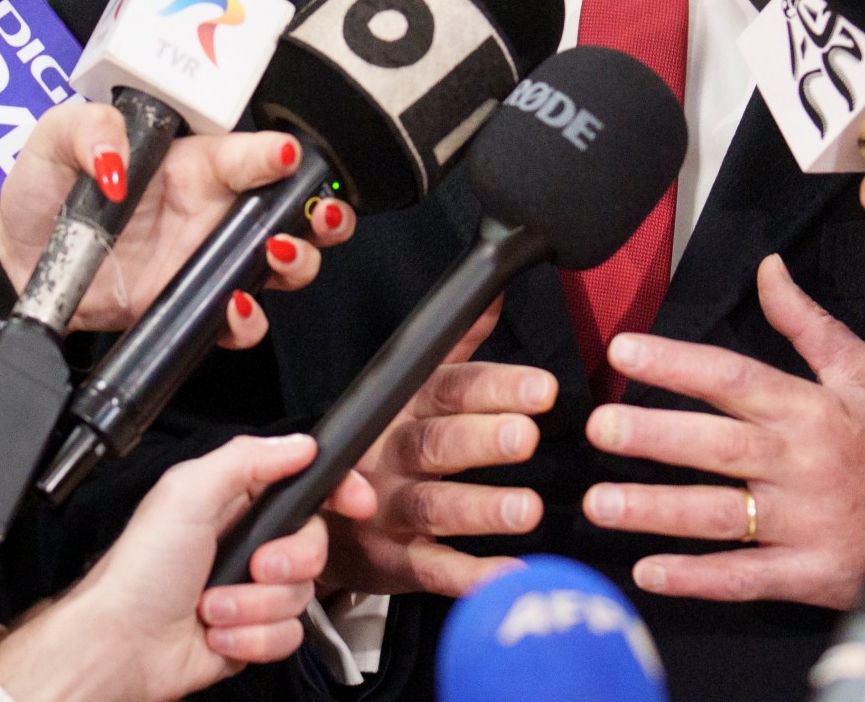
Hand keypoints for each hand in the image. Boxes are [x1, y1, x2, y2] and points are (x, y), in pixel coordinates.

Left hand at [0, 105, 351, 338]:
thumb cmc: (48, 190)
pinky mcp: (192, 305)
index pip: (252, 152)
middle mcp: (216, 209)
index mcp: (196, 162)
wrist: (20, 262)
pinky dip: (248, 320)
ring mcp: (210, 260)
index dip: (280, 153)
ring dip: (301, 260)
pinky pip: (239, 319)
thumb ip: (87, 129)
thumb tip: (115, 156)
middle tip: (319, 215)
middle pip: (295, 207)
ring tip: (277, 256)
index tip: (287, 155)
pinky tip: (233, 308)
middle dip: (324, 210)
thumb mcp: (55, 138)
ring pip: (286, 261)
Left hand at [0, 434, 368, 701]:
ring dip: (256, 606)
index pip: (308, 486)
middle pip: (314, 544)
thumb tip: (300, 444)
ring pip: (301, 596)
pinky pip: (288, 635)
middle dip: (288, 561)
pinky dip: (253, 638)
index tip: (355, 502)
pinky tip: (219, 633)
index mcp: (236, 502)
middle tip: (256, 565)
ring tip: (213, 606)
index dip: (340, 491)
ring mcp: (253, 592)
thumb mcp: (187, 492)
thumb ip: (246, 458)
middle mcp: (250, 544)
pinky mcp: (254, 633)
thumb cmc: (140, 572)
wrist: (121, 646)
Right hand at [324, 303, 550, 597]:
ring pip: (434, 506)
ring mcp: (388, 510)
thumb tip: (493, 287)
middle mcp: (392, 454)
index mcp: (404, 407)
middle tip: (527, 438)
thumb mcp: (412, 389)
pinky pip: (431, 569)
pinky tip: (511, 577)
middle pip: (437, 443)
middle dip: (483, 440)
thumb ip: (458, 343)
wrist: (321, 522)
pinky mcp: (392, 561)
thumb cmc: (383, 447)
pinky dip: (469, 577)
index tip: (544, 388)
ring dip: (481, 508)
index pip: (452, 389)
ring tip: (528, 509)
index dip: (496, 388)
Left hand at [581, 254, 864, 609]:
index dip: (678, 363)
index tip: (624, 351)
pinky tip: (649, 572)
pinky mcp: (810, 573)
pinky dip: (698, 578)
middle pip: (721, 446)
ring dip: (660, 511)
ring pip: (724, 515)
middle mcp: (805, 462)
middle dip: (657, 436)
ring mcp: (808, 521)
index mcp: (812, 409)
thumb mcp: (861, 373)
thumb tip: (768, 269)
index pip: (735, 378)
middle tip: (600, 428)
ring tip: (601, 503)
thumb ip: (806, 323)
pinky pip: (747, 578)